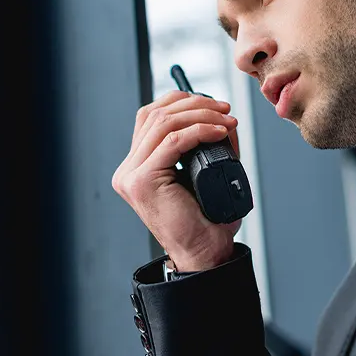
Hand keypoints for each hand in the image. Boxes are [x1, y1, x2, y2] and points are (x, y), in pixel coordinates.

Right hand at [112, 90, 240, 271]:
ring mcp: (131, 176)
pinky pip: (172, 143)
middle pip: (156, 115)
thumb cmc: (208, 219)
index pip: (150, 116)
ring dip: (201, 115)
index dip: (181, 101)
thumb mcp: (207, 171)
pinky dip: (199, 131)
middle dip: (195, 104)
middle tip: (225, 109)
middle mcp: (128, 169)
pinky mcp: (142, 182)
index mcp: (136, 166)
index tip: (214, 104)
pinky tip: (219, 132)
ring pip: (163, 124)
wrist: (204, 254)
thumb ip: (208, 143)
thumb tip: (222, 116)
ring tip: (227, 120)